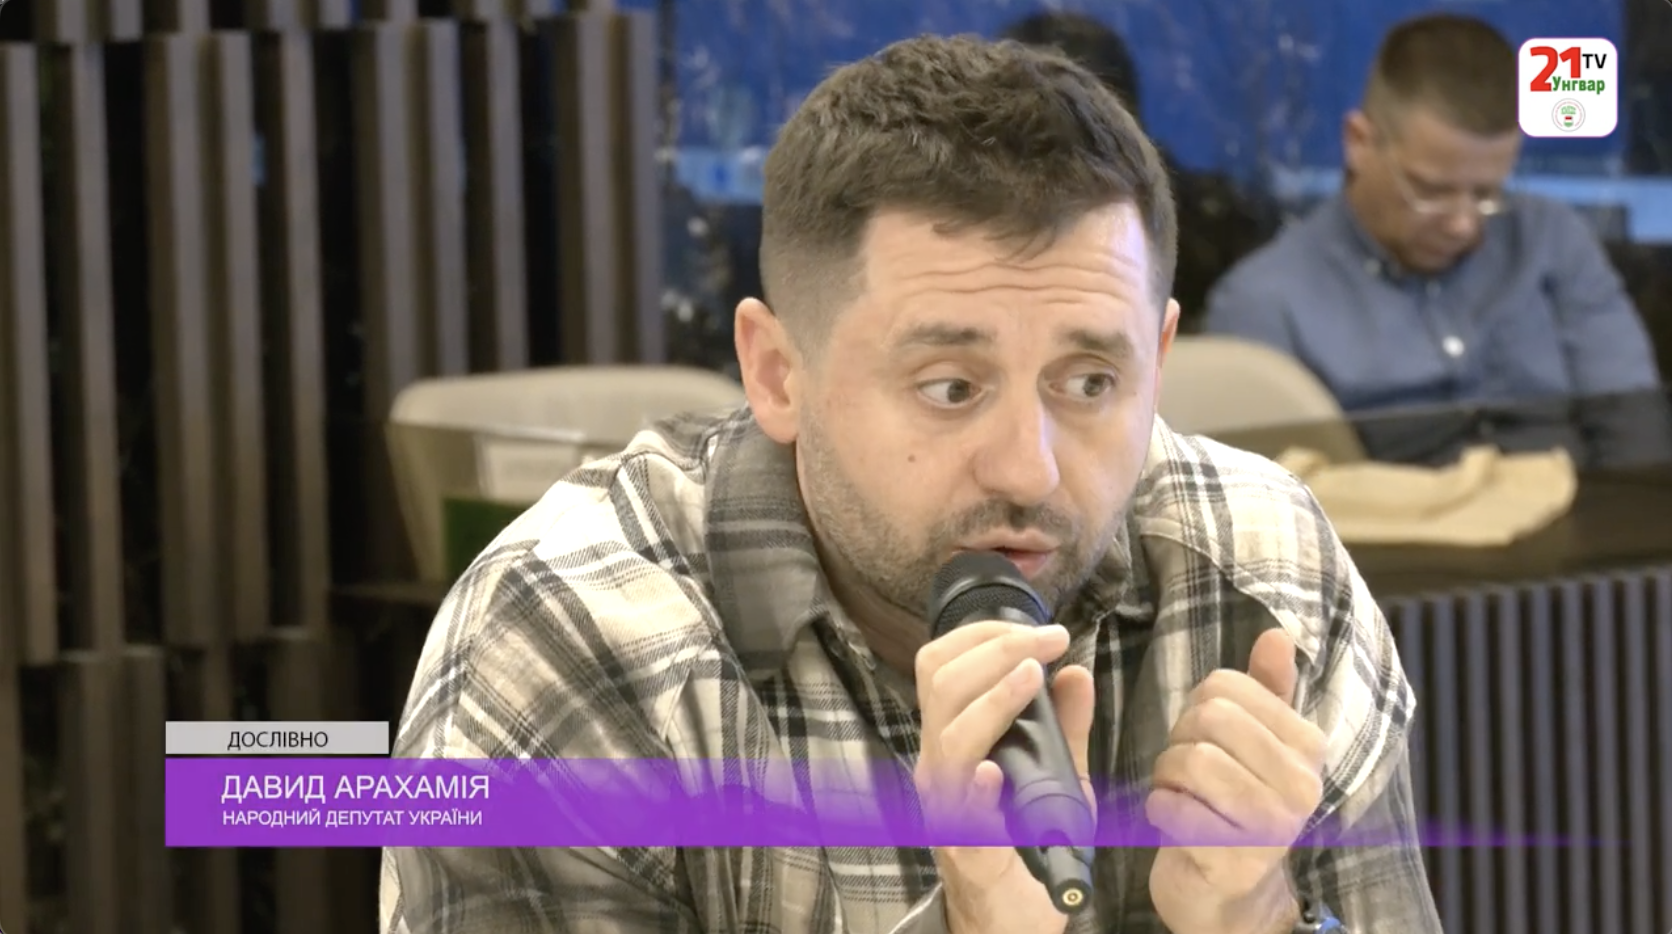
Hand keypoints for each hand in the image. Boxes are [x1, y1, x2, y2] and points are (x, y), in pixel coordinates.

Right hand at [913, 620, 1094, 933]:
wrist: (1012, 918)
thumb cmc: (1026, 841)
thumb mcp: (1055, 776)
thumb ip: (1065, 728)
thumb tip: (1077, 673)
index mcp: (952, 737)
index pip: (942, 664)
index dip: (985, 634)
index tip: (1040, 626)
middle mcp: (939, 764)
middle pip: (940, 684)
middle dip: (996, 650)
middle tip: (1050, 639)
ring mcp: (945, 806)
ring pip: (949, 736)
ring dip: (992, 700)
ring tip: (1033, 676)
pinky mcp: (963, 849)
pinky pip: (959, 814)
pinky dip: (974, 789)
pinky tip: (994, 771)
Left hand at [1146, 628, 1325, 933]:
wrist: (1229, 896)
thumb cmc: (1234, 809)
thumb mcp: (1257, 745)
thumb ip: (1268, 690)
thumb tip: (1277, 633)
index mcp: (1308, 746)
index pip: (1224, 685)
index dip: (1195, 707)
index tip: (1206, 740)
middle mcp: (1302, 785)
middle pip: (1207, 717)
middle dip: (1178, 740)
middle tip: (1186, 772)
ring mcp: (1272, 825)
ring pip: (1190, 759)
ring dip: (1166, 776)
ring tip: (1181, 796)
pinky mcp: (1234, 860)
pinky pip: (1171, 805)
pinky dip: (1158, 808)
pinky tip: (1175, 824)